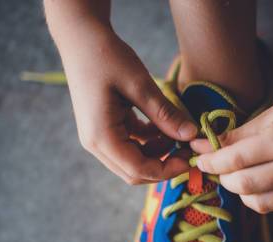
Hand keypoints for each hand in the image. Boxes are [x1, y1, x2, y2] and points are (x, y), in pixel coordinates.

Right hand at [59, 25, 197, 183]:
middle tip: (189, 150)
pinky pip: (130, 146)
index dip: (168, 170)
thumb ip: (165, 114)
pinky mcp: (104, 128)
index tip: (190, 158)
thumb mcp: (140, 85)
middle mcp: (96, 143)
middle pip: (134, 172)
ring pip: (133, 161)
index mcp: (101, 137)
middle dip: (164, 165)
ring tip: (179, 135)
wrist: (80, 36)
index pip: (138, 170)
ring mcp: (98, 137)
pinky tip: (164, 126)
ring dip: (158, 154)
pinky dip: (150, 142)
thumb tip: (192, 136)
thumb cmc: (106, 56)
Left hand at [192, 82, 272, 212]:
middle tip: (219, 169)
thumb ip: (236, 135)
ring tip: (240, 177)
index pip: (236, 159)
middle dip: (224, 178)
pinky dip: (264, 197)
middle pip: (245, 185)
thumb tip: (202, 148)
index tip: (201, 160)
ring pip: (260, 203)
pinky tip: (265, 181)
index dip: (212, 162)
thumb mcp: (271, 114)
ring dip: (242, 192)